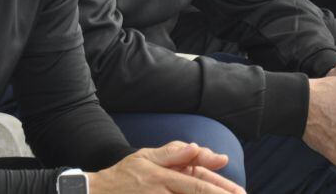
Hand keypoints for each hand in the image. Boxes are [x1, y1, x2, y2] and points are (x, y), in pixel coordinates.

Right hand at [88, 141, 245, 193]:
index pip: (198, 179)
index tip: (239, 193)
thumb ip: (172, 153)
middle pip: (196, 193)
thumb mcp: (146, 157)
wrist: (96, 191)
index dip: (220, 187)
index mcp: (163, 173)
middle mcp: (161, 188)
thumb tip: (196, 146)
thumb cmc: (125, 174)